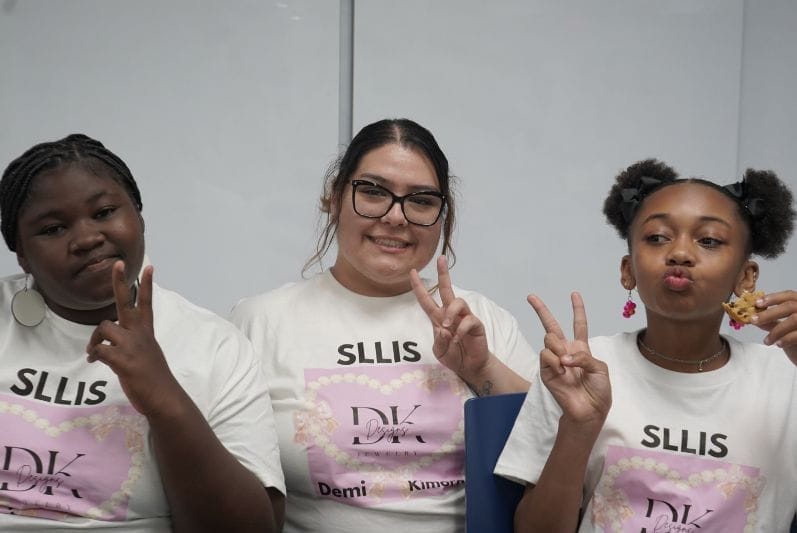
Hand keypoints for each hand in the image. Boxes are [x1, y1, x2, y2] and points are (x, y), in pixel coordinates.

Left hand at [86, 261, 184, 417]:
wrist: (164, 398)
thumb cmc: (155, 381)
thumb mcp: (146, 357)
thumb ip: (132, 346)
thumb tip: (112, 346)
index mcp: (147, 333)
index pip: (147, 304)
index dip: (147, 285)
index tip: (149, 267)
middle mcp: (140, 335)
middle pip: (127, 303)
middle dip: (120, 282)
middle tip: (117, 264)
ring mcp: (132, 346)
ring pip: (104, 328)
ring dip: (95, 339)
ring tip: (93, 352)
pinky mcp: (123, 360)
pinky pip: (100, 349)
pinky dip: (94, 354)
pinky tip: (94, 361)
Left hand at [410, 256, 490, 381]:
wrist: (470, 367)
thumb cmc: (454, 356)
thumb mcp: (439, 351)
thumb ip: (438, 340)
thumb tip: (442, 328)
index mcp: (438, 318)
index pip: (427, 299)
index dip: (419, 286)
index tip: (412, 272)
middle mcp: (451, 314)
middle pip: (447, 289)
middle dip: (443, 273)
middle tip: (441, 259)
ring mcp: (465, 317)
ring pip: (458, 302)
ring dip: (450, 313)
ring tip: (447, 326)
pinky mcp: (476, 325)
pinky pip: (469, 320)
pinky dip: (461, 330)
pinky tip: (458, 339)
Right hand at [527, 292, 610, 427]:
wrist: (589, 411)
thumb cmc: (598, 391)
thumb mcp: (600, 368)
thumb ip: (583, 356)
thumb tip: (563, 356)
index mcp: (580, 349)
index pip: (578, 325)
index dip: (577, 309)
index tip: (574, 294)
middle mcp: (565, 351)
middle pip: (551, 325)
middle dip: (540, 309)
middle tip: (530, 296)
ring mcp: (554, 360)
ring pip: (549, 339)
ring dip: (558, 348)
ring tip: (565, 364)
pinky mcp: (545, 371)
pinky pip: (545, 355)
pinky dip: (554, 361)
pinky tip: (561, 371)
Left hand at [751, 290, 796, 365]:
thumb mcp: (783, 328)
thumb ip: (771, 321)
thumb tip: (753, 315)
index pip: (789, 295)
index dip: (773, 298)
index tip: (757, 303)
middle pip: (790, 306)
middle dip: (769, 313)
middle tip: (753, 320)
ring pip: (794, 319)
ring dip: (776, 330)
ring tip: (766, 341)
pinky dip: (786, 339)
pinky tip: (777, 344)